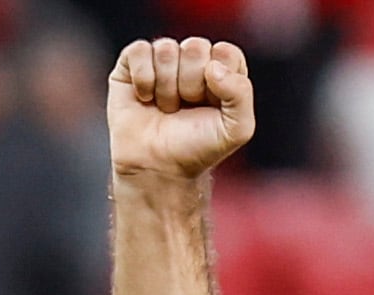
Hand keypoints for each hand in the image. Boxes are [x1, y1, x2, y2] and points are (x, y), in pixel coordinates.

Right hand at [108, 37, 254, 183]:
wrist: (159, 168)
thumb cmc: (198, 148)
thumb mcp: (237, 129)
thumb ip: (241, 94)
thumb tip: (213, 67)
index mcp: (222, 71)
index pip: (226, 53)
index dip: (219, 80)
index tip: (212, 105)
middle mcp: (193, 61)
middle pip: (196, 47)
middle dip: (191, 85)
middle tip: (185, 109)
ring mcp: (163, 60)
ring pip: (166, 49)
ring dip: (167, 88)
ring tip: (167, 108)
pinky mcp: (133, 64)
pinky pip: (140, 51)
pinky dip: (144, 78)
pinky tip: (145, 98)